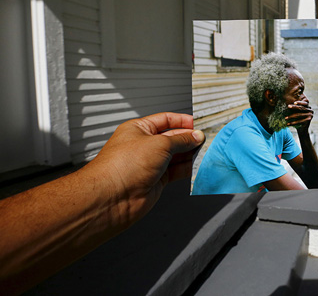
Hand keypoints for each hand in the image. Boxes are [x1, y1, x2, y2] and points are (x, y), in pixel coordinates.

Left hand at [87, 112, 204, 225]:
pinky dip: (187, 169)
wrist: (112, 197)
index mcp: (139, 129)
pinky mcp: (156, 180)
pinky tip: (197, 166)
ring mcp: (150, 164)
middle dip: (189, 138)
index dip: (182, 121)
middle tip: (204, 139)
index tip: (197, 124)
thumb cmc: (122, 166)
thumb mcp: (158, 144)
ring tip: (204, 152)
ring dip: (190, 154)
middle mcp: (144, 146)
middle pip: (173, 138)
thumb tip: (194, 136)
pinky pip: (176, 171)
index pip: (165, 120)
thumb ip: (180, 140)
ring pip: (176, 156)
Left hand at [285, 100, 312, 133]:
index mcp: (309, 107)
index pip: (304, 103)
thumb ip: (296, 109)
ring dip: (291, 116)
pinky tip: (288, 124)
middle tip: (288, 106)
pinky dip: (293, 123)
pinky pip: (299, 121)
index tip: (294, 102)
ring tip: (285, 118)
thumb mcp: (298, 113)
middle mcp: (310, 111)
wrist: (302, 130)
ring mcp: (310, 116)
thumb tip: (289, 104)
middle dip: (294, 107)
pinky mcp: (308, 121)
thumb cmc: (298, 119)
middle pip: (301, 108)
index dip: (299, 102)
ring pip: (299, 115)